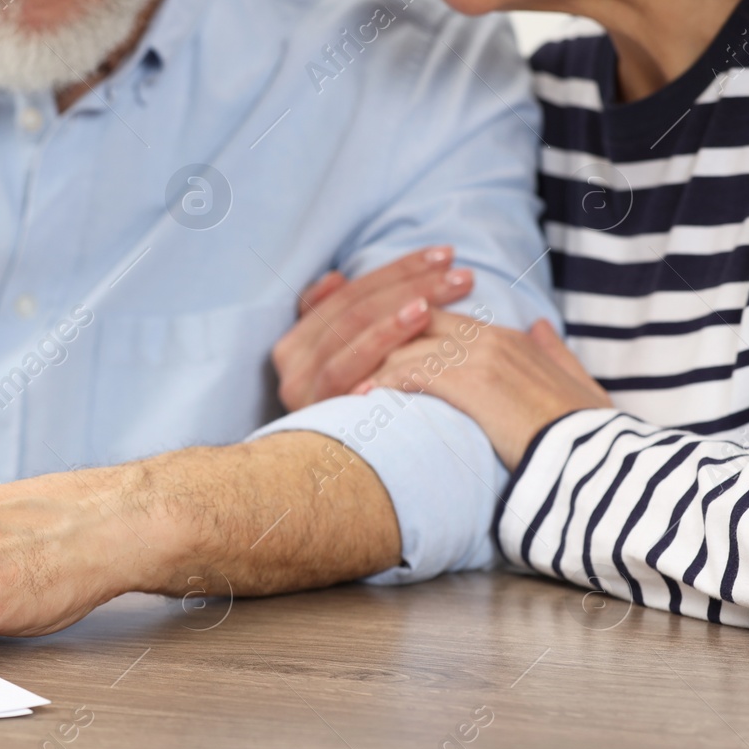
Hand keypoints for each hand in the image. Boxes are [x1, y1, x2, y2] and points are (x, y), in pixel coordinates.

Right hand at [273, 246, 475, 410]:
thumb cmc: (360, 421)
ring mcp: (300, 387)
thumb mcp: (343, 363)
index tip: (444, 255)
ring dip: (401, 303)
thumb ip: (335, 320)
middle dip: (408, 282)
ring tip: (445, 291)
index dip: (398, 269)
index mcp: (297, 344)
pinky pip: (350, 363)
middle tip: (458, 271)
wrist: (334, 494)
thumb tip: (334, 277)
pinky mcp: (314, 408)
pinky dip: (385, 336)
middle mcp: (291, 363)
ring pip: (350, 328)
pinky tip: (421, 320)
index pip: (351, 292)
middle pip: (353, 307)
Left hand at [353, 313, 610, 466]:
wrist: (596, 462)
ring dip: (372, 366)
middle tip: (346, 365)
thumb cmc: (589, 436)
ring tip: (345, 388)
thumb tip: (541, 326)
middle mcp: (493, 339)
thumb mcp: (581, 385)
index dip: (405, 333)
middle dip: (378, 342)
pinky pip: (410, 372)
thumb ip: (555, 352)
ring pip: (406, 346)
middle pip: (415, 323)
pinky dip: (382, 384)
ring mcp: (481, 357)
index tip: (377, 352)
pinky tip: (363, 401)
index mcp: (513, 339)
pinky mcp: (471, 382)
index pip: (441, 319)